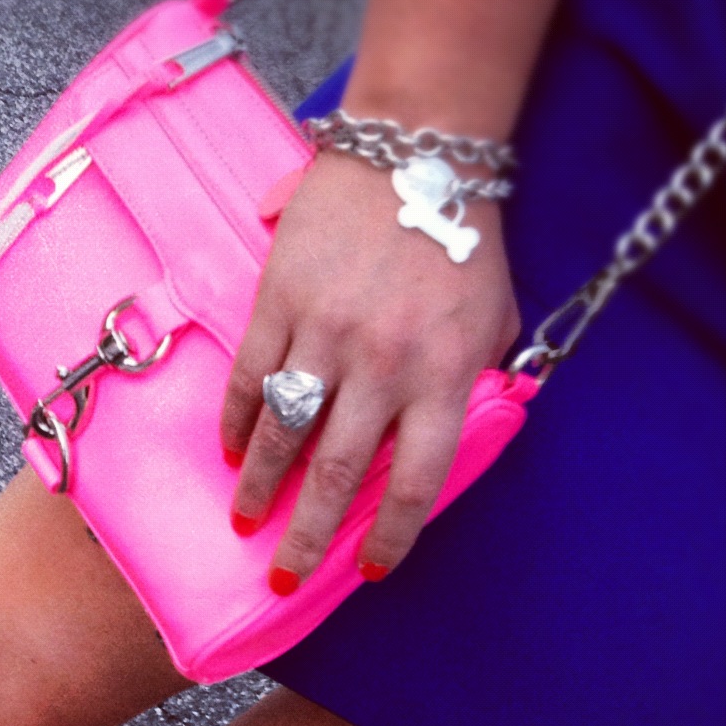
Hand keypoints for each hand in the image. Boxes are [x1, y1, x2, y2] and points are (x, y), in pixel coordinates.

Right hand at [220, 148, 520, 590]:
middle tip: (282, 574)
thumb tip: (447, 435)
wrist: (414, 151)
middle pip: (337, 471)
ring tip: (244, 520)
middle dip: (307, 533)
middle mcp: (383, 364)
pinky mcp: (280, 302)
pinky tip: (228, 450)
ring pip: (283, 432)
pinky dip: (235, 420)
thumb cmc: (461, 237)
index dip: (390, 535)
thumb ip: (477, 379)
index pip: (416, 479)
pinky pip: (250, 377)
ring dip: (259, 485)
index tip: (366, 570)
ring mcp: (326, 333)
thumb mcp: (496, 316)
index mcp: (445, 372)